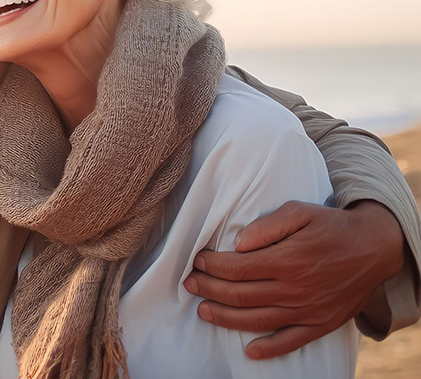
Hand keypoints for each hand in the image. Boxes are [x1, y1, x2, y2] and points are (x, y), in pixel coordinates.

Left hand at [183, 200, 406, 358]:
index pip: (236, 268)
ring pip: (256, 320)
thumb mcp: (299, 212)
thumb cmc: (331, 226)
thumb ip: (266, 225)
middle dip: (208, 289)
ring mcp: (306, 310)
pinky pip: (290, 342)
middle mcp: (294, 289)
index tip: (197, 260)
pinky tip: (249, 351)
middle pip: (239, 295)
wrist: (374, 247)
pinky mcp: (320, 324)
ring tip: (203, 311)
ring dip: (225, 318)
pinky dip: (269, 349)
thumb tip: (237, 242)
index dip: (211, 266)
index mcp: (286, 259)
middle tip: (190, 283)